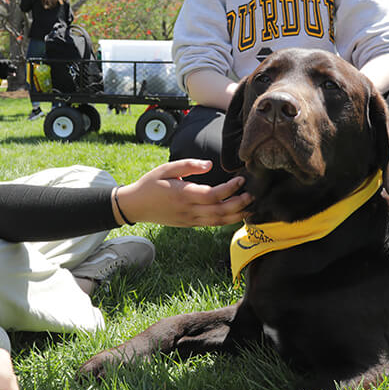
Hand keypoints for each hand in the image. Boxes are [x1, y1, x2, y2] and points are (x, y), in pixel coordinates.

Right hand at [115, 159, 250, 226]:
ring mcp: (189, 220)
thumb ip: (188, 165)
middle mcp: (188, 210)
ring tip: (251, 207)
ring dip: (236, 215)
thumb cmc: (150, 184)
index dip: (230, 189)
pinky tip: (236, 214)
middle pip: (219, 211)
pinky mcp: (189, 224)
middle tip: (253, 194)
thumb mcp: (166, 169)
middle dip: (239, 204)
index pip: (212, 195)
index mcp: (183, 195)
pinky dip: (226, 221)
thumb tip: (209, 164)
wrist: (135, 206)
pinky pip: (211, 225)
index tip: (241, 179)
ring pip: (218, 221)